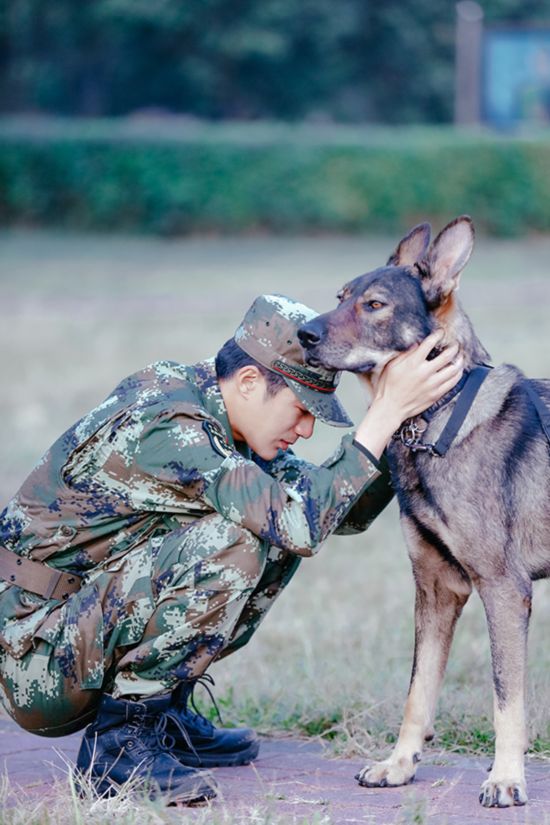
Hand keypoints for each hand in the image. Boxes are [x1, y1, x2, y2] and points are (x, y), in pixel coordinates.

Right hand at [354, 331, 462, 459]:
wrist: (390, 408)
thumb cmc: (387, 387)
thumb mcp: (391, 366)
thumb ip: (405, 354)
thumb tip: (416, 345)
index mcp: (413, 363)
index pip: (430, 343)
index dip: (438, 335)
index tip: (441, 332)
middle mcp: (425, 373)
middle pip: (447, 355)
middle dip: (453, 347)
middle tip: (455, 344)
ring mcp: (432, 385)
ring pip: (453, 370)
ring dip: (459, 361)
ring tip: (460, 357)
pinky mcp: (435, 395)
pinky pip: (452, 383)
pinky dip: (457, 375)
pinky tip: (457, 371)